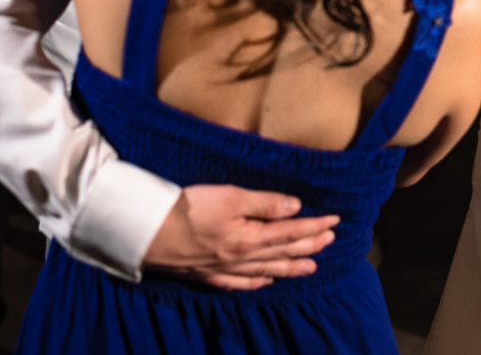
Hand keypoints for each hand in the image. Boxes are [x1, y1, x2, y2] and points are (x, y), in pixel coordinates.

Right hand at [143, 185, 338, 290]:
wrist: (145, 232)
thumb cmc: (187, 209)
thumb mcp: (230, 197)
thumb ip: (264, 204)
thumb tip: (296, 208)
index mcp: (249, 238)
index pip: (291, 232)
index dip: (315, 227)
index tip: (335, 221)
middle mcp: (241, 258)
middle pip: (282, 252)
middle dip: (309, 246)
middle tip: (331, 240)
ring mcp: (223, 270)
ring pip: (266, 271)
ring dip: (290, 267)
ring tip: (311, 266)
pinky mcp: (206, 276)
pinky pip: (240, 284)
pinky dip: (257, 283)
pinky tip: (265, 282)